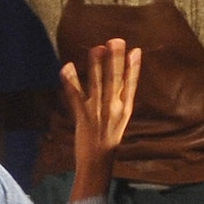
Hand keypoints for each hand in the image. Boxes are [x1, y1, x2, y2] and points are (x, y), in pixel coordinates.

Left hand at [60, 39, 141, 199]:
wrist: (97, 162)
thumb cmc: (109, 138)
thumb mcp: (121, 118)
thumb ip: (121, 99)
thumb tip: (124, 79)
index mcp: (125, 109)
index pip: (131, 85)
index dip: (133, 68)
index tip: (135, 51)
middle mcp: (113, 109)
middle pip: (114, 81)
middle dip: (115, 60)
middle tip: (116, 41)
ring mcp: (97, 113)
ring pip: (97, 85)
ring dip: (96, 66)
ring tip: (96, 48)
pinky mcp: (82, 117)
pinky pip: (75, 96)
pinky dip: (71, 81)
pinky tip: (68, 66)